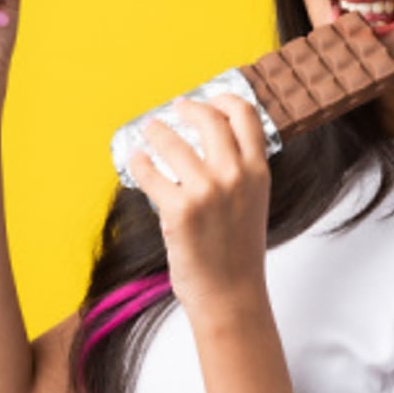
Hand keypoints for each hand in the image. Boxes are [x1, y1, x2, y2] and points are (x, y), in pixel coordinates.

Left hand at [130, 95, 272, 316]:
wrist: (231, 293)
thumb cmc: (238, 251)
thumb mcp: (253, 202)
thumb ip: (240, 172)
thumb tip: (212, 143)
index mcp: (257, 172)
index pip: (245, 115)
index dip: (224, 99)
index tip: (210, 99)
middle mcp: (235, 176)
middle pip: (209, 119)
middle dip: (188, 108)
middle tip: (176, 108)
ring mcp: (206, 191)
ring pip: (173, 142)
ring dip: (156, 132)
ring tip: (150, 131)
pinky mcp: (178, 209)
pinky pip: (150, 173)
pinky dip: (139, 163)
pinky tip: (136, 160)